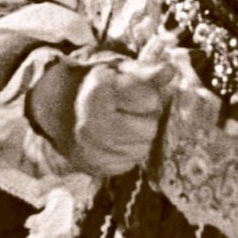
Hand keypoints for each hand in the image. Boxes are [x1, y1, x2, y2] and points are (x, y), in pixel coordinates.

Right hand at [28, 58, 166, 175]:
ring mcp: (90, 146)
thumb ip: (147, 72)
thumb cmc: (103, 87)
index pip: (149, 99)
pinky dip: (130, 153)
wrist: (66, 110)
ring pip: (141, 149)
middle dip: (149, 119)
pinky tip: (121, 141)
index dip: (151, 96)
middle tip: (137, 112)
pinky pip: (129, 164)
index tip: (142, 94)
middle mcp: (92, 120)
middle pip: (148, 128)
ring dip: (142, 138)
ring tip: (129, 126)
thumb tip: (170, 70)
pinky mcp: (93, 166)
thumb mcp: (122, 72)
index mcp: (101, 90)